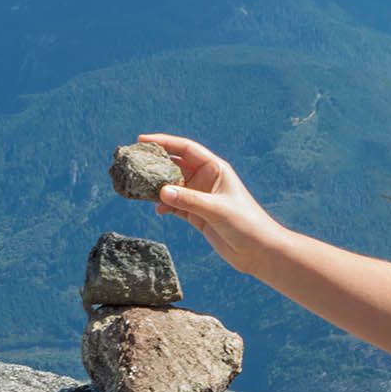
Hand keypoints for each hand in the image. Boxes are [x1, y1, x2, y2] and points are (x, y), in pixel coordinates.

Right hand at [135, 132, 281, 262]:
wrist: (258, 251)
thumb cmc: (246, 224)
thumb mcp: (217, 210)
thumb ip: (189, 200)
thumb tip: (161, 192)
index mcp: (215, 168)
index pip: (186, 149)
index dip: (164, 142)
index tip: (142, 140)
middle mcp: (206, 180)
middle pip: (175, 165)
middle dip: (154, 164)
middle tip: (132, 162)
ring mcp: (200, 197)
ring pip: (171, 186)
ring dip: (156, 186)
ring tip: (137, 186)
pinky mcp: (196, 214)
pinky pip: (174, 205)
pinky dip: (163, 206)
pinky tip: (156, 209)